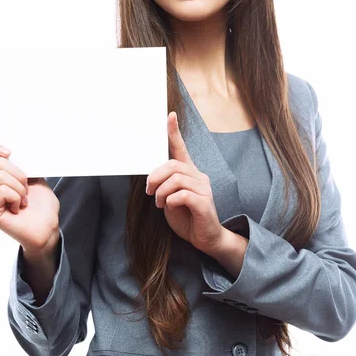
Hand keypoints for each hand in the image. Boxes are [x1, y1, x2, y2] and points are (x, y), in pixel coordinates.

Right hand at [0, 143, 59, 254]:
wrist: (48, 227)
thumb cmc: (42, 206)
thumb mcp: (35, 178)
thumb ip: (23, 165)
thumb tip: (15, 152)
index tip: (9, 152)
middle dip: (20, 175)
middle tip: (26, 191)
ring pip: (1, 177)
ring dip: (20, 188)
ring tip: (23, 200)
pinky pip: (2, 191)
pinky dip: (17, 197)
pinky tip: (18, 208)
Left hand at [146, 112, 223, 253]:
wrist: (206, 239)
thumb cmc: (186, 218)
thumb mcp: (170, 199)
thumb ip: (165, 185)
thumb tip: (153, 179)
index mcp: (190, 173)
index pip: (181, 148)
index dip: (174, 132)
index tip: (170, 116)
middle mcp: (199, 176)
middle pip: (173, 165)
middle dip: (155, 177)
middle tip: (149, 192)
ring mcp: (204, 189)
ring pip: (176, 179)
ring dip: (162, 192)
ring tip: (160, 203)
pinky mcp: (204, 202)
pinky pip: (183, 194)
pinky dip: (171, 200)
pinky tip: (170, 207)